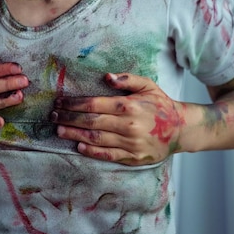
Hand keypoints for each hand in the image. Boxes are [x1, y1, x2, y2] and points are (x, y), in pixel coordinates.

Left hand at [50, 73, 185, 165]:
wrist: (181, 129)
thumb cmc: (160, 104)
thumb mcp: (148, 85)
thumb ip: (127, 79)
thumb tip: (107, 76)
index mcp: (129, 106)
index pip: (94, 104)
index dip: (74, 104)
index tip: (60, 102)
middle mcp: (128, 125)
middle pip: (91, 122)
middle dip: (69, 118)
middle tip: (53, 116)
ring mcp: (130, 143)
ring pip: (96, 139)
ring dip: (75, 135)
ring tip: (59, 130)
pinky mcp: (133, 157)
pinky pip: (108, 155)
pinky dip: (92, 152)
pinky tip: (78, 146)